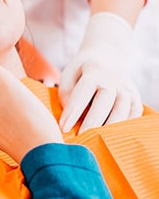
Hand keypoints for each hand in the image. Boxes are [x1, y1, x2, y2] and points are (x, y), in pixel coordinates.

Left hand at [59, 12, 142, 132]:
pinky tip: (112, 137)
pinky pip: (134, 115)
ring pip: (122, 111)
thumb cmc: (81, 71)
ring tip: (96, 141)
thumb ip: (67, 94)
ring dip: (109, 128)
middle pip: (105, 102)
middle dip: (92, 122)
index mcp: (94, 72)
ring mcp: (127, 89)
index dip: (73, 112)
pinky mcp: (136, 98)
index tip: (63, 127)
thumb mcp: (69, 74)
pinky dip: (125, 127)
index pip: (83, 93)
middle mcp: (113, 80)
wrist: (107, 57)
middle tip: (80, 138)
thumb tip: (71, 116)